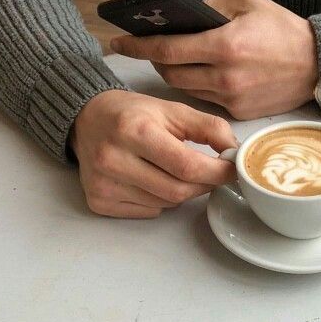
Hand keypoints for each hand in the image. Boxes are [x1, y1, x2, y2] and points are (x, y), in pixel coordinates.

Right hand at [70, 90, 236, 217]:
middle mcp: (113, 159)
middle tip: (209, 172)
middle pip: (178, 191)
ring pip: (166, 203)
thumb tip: (235, 153)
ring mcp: (103, 183)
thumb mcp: (173, 110)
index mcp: (134, 131)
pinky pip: (148, 211)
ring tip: (174, 170)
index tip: (232, 170)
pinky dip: (160, 200)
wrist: (85, 119)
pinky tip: (151, 179)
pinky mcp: (98, 200)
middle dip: (203, 184)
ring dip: (181, 191)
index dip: (217, 173)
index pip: (187, 166)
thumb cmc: (133, 114)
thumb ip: (209, 128)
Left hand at [110, 0, 318, 119]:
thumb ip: (210, 6)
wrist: (319, 66)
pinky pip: (207, 100)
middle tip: (152, 49)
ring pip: (186, 89)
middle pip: (171, 73)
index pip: (167, 48)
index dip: (138, 45)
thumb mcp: (247, 2)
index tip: (119, 41)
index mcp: (225, 44)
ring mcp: (232, 98)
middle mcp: (225, 76)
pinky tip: (206, 74)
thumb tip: (180, 15)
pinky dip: (200, 87)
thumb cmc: (285, 30)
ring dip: (177, 74)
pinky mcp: (239, 113)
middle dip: (156, 60)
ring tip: (178, 60)